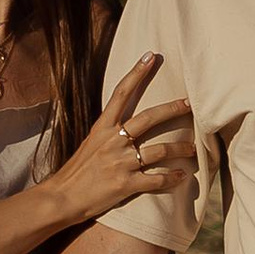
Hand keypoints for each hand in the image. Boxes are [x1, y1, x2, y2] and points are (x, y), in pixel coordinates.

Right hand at [42, 54, 195, 227]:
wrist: (62, 198)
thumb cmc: (77, 171)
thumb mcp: (90, 144)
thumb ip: (110, 132)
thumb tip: (128, 124)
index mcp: (102, 128)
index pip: (121, 93)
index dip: (136, 73)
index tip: (150, 56)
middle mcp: (113, 141)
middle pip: (149, 118)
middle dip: (172, 109)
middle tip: (189, 104)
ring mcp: (120, 163)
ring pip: (159, 151)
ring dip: (179, 148)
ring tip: (192, 148)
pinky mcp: (125, 184)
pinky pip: (156, 180)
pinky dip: (172, 178)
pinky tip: (182, 175)